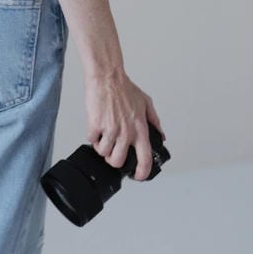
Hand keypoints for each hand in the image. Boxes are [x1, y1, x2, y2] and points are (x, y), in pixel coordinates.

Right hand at [83, 67, 162, 181]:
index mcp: (140, 129)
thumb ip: (154, 121)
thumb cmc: (124, 88)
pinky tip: (96, 127)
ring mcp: (110, 130)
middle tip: (112, 152)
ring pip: (103, 153)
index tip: (138, 176)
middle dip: (113, 159)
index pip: (145, 159)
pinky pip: (91, 140)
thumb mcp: (145, 103)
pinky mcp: (96, 125)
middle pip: (117, 161)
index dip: (142, 172)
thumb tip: (161, 135)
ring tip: (103, 136)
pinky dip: (92, 136)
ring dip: (101, 147)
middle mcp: (126, 132)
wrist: (107, 77)